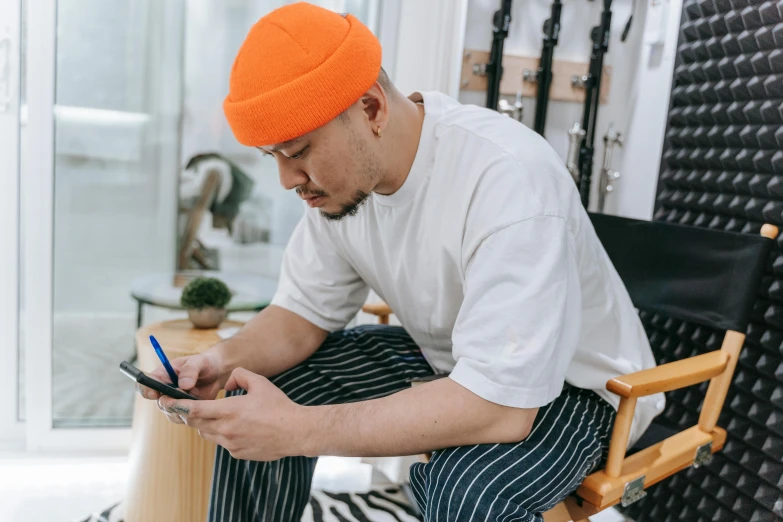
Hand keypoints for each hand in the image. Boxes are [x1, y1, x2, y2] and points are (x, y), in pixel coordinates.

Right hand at [135, 352, 223, 424]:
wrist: (216, 373)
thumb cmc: (203, 363)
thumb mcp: (198, 361)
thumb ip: (190, 370)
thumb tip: (183, 385)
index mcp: (162, 376)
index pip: (144, 385)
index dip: (145, 390)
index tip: (155, 393)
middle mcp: (164, 391)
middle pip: (159, 403)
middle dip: (171, 403)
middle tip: (184, 397)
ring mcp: (174, 402)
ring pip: (171, 413)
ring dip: (183, 409)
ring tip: (197, 398)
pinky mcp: (185, 410)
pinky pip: (184, 418)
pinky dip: (192, 414)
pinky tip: (202, 405)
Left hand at [157, 368, 306, 460]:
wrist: (295, 432)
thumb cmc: (278, 406)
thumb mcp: (260, 382)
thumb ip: (239, 376)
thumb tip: (226, 383)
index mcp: (230, 410)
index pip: (194, 409)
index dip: (177, 405)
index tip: (166, 401)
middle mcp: (226, 429)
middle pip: (195, 423)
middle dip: (188, 414)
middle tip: (184, 406)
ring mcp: (231, 443)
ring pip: (206, 433)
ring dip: (205, 424)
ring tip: (215, 414)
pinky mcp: (237, 453)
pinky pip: (221, 442)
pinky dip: (222, 434)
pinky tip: (237, 427)